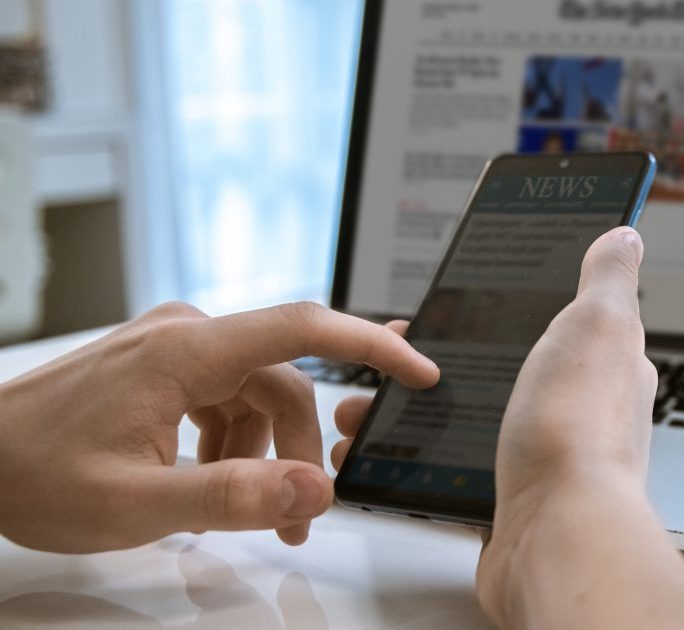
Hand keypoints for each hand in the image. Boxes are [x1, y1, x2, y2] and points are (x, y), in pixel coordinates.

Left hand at [0, 302, 437, 552]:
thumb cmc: (30, 470)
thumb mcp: (135, 504)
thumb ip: (230, 497)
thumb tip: (313, 488)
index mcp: (185, 351)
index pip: (304, 329)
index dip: (373, 344)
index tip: (419, 372)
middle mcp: (187, 335)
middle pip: (284, 382)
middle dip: (300, 449)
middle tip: (299, 517)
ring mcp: (174, 347)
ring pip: (258, 394)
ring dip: (266, 452)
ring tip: (245, 511)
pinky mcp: (164, 365)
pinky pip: (227, 397)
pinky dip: (236, 441)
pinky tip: (211, 480)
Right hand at [330, 228, 683, 628]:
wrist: (553, 537)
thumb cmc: (576, 432)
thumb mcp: (597, 324)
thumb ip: (607, 279)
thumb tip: (624, 236)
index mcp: (601, 364)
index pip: (553, 319)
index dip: (504, 308)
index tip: (455, 306)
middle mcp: (575, 410)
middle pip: (500, 368)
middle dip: (442, 360)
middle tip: (393, 354)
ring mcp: (541, 455)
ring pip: (468, 418)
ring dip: (415, 410)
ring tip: (366, 407)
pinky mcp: (507, 496)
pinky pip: (452, 465)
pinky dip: (413, 457)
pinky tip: (384, 450)